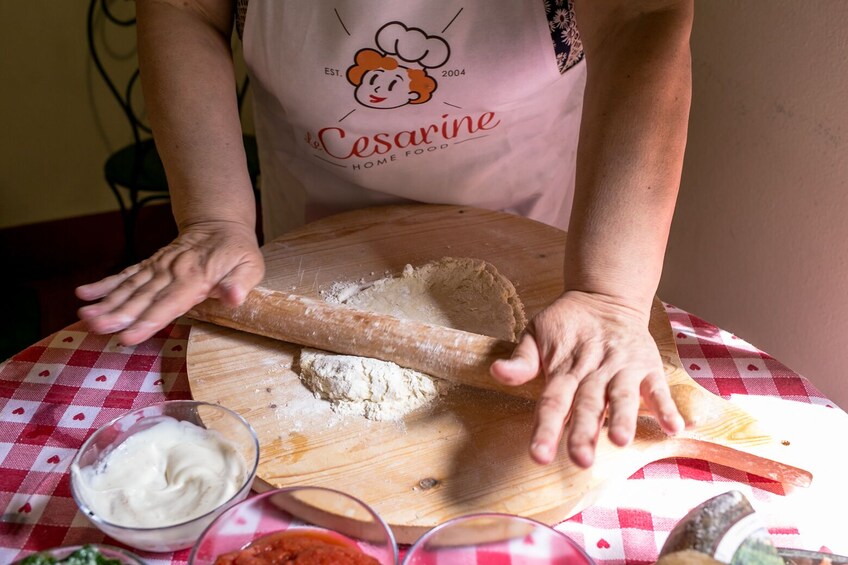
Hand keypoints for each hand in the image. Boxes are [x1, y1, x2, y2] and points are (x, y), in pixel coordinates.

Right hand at [76, 221, 264, 345]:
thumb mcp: (250, 266)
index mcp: (196, 278)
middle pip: (142, 297)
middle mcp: (172, 272)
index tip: (129, 336)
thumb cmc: (237, 251)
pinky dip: (105, 284)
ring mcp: (158, 267)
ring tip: (84, 316)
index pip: (170, 303)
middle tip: (96, 327)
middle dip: (118, 314)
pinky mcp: (150, 265)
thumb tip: (233, 298)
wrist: (220, 223)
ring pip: (129, 287)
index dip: (149, 321)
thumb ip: (240, 283)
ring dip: (106, 302)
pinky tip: (84, 294)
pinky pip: (126, 275)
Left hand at [490, 291, 683, 467]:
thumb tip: (497, 372)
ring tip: (620, 440)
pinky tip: (673, 427)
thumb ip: (521, 360)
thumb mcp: (535, 334)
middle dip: (583, 432)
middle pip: (586, 404)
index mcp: (563, 368)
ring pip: (620, 396)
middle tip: (580, 460)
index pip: (552, 401)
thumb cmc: (566, 325)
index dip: (545, 428)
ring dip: (621, 418)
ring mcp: (621, 369)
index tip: (539, 456)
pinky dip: (666, 407)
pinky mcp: (646, 367)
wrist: (606, 296)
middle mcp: (593, 371)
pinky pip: (658, 388)